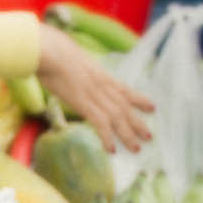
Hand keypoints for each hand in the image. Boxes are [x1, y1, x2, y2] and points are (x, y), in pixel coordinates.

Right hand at [37, 24, 155, 153]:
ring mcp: (95, 95)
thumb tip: (72, 71)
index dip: (140, 99)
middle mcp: (103, 86)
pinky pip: (100, 124)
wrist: (50, 52)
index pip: (125, 90)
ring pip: (117, 118)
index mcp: (101, 76)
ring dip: (128, 135)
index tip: (152, 107)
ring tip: (136, 148)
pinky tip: (112, 149)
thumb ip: (78, 69)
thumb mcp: (72, 61)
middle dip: (138, 123)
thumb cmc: (54, 54)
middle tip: (149, 137)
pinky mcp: (84, 104)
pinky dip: (108, 138)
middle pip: (125, 107)